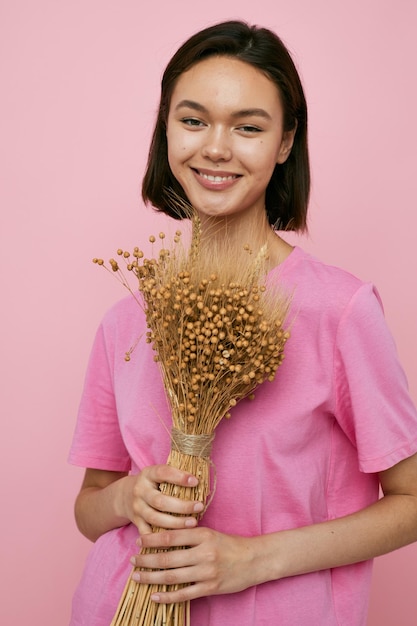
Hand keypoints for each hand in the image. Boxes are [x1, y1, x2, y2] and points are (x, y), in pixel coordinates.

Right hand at [121, 465, 203, 534]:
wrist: (125, 495)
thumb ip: (175, 476)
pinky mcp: (136, 523)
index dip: (179, 477)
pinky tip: (176, 540)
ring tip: (193, 522)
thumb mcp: (159, 474)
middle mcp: (140, 491)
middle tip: (200, 506)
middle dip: (182, 506)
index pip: (162, 473)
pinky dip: (161, 539)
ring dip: (176, 523)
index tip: (195, 481)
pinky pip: (148, 534)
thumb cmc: (152, 484)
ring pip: (155, 519)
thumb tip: (199, 481)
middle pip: (160, 501)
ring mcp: (137, 508)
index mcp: (148, 474)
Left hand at [130, 527, 265, 601]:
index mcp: (203, 535)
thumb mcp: (210, 533)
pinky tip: (155, 596)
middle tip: (132, 561)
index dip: (152, 540)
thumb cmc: (230, 544)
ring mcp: (207, 572)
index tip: (138, 542)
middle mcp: (203, 553)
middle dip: (146, 560)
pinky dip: (167, 596)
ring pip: (172, 576)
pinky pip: (184, 594)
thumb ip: (190, 535)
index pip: (171, 536)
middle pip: (168, 558)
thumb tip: (164, 537)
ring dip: (151, 578)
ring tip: (137, 577)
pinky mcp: (210, 588)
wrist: (254, 559)